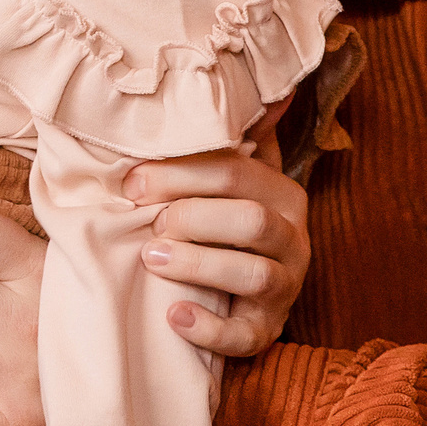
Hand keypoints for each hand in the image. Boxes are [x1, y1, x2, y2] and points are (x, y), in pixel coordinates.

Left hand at [125, 142, 309, 358]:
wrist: (243, 290)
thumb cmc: (223, 223)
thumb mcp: (234, 180)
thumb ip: (237, 138)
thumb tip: (268, 90)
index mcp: (282, 194)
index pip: (236, 173)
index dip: (180, 174)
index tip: (132, 182)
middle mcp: (294, 239)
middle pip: (251, 221)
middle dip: (192, 217)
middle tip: (147, 223)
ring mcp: (285, 288)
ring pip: (254, 274)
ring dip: (197, 265)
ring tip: (151, 258)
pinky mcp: (267, 330)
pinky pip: (245, 335)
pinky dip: (208, 327)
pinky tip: (173, 315)